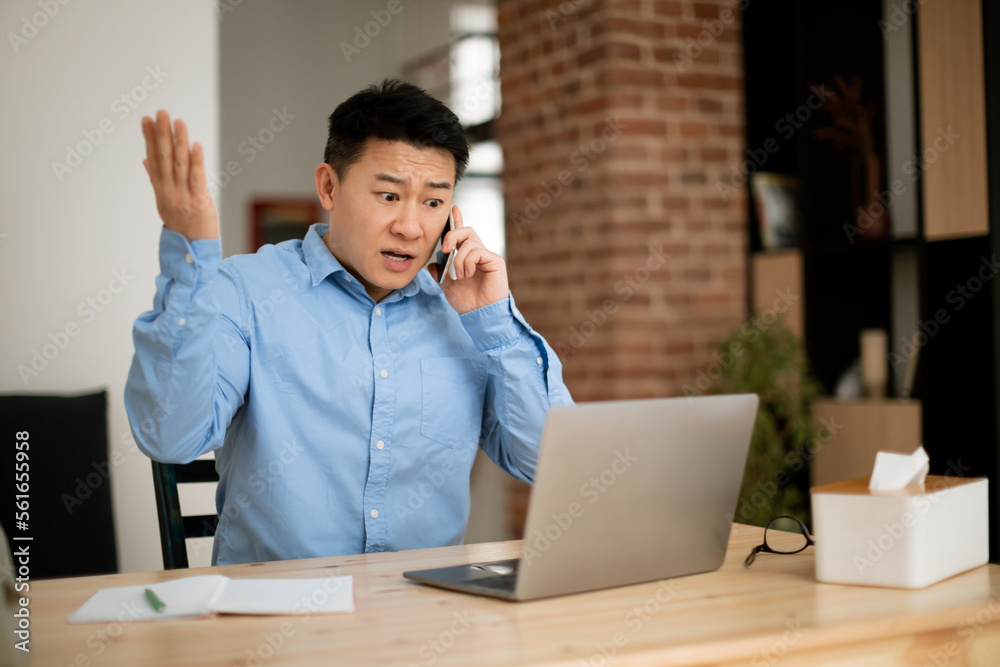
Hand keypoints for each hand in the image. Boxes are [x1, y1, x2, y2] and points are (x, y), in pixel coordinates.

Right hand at [141, 110, 218, 240]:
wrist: (192, 249)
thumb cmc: (182, 224)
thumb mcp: (164, 201)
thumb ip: (155, 179)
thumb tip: (146, 160)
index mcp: (161, 188)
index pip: (153, 158)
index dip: (150, 138)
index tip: (146, 120)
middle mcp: (169, 190)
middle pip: (164, 157)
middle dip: (162, 134)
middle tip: (160, 113)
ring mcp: (183, 195)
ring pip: (180, 164)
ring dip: (179, 141)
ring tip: (178, 122)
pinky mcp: (199, 201)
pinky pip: (197, 178)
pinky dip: (196, 161)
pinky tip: (196, 145)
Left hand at [428, 206, 508, 313]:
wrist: (480, 315)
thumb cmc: (468, 302)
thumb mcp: (448, 287)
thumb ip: (440, 275)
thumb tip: (431, 265)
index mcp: (469, 257)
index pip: (463, 234)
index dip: (458, 220)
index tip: (453, 208)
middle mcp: (479, 254)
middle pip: (466, 231)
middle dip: (452, 235)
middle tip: (445, 249)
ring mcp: (488, 256)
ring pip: (469, 242)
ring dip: (459, 259)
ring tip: (460, 276)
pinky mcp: (495, 261)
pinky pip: (477, 251)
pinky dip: (467, 262)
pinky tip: (468, 275)